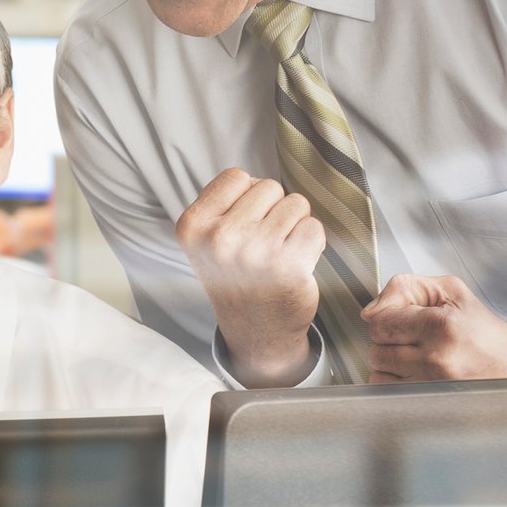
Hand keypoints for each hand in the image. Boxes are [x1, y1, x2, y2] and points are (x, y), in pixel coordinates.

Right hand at [174, 168, 325, 386]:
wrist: (255, 330)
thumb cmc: (235, 276)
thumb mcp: (206, 239)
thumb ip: (223, 204)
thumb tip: (258, 180)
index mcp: (193, 226)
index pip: (236, 176)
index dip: (246, 197)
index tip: (241, 225)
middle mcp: (219, 238)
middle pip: (268, 187)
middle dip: (272, 209)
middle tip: (261, 244)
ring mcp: (254, 253)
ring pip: (296, 204)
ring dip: (294, 225)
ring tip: (278, 253)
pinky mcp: (289, 266)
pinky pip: (314, 227)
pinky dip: (311, 242)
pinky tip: (295, 263)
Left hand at [362, 274, 506, 382]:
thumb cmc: (483, 331)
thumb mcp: (451, 292)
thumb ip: (407, 288)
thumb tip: (371, 309)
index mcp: (440, 325)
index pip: (379, 322)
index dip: (385, 318)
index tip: (399, 319)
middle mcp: (436, 358)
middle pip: (376, 350)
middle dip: (388, 342)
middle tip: (411, 338)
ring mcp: (432, 385)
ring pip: (379, 373)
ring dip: (390, 364)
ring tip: (416, 356)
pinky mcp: (431, 403)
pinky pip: (389, 392)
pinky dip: (396, 382)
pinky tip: (416, 373)